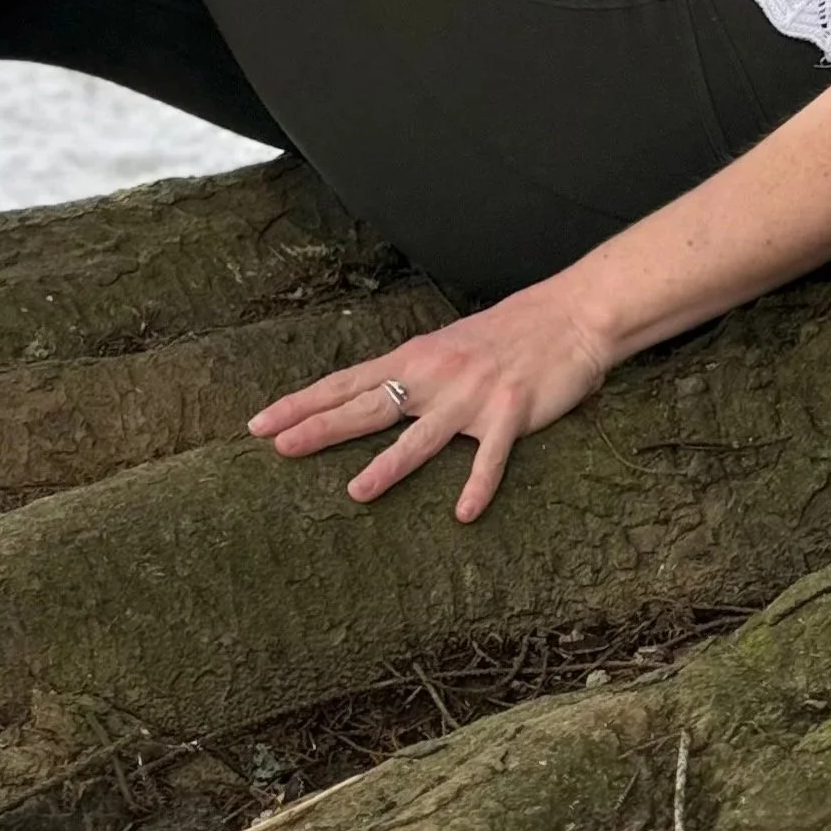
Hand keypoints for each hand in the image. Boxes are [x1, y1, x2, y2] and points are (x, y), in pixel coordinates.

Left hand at [247, 283, 613, 522]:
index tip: (259, 422)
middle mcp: (436, 375)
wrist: (570, 316)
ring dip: (388, 466)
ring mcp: (473, 395)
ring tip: (356, 492)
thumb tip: (377, 396)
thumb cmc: (510, 333)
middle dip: (320, 427)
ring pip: (421, 436)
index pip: (347, 382)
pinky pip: (491, 457)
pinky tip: (464, 514)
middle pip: (368, 405)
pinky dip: (478, 485)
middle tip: (277, 447)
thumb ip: (416, 373)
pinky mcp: (512, 412)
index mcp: (417, 357)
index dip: (302, 403)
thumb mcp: (450, 347)